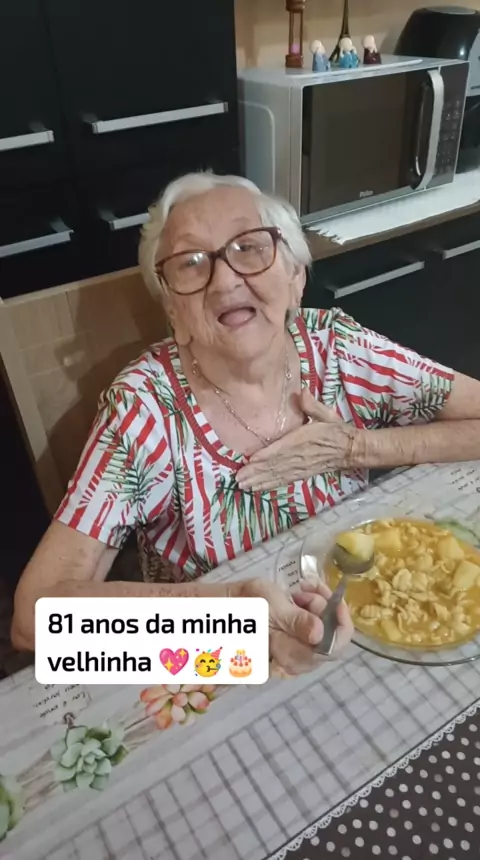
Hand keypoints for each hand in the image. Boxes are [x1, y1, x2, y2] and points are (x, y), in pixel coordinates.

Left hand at [236, 390, 355, 491]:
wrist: (350, 449)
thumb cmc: (335, 429)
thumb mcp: (326, 414)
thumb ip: (312, 405)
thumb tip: (302, 391)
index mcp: (303, 439)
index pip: (282, 448)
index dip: (266, 455)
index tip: (250, 460)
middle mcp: (299, 456)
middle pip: (275, 466)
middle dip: (256, 473)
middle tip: (239, 479)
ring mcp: (300, 468)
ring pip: (277, 475)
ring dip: (260, 481)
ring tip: (244, 485)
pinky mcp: (302, 474)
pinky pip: (284, 481)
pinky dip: (270, 485)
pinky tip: (258, 488)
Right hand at [236, 577, 353, 676]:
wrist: (222, 607)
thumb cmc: (243, 604)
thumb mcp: (268, 605)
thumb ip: (295, 621)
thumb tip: (319, 634)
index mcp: (288, 656)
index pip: (331, 650)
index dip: (341, 624)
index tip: (335, 599)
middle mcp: (294, 664)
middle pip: (330, 640)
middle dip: (325, 610)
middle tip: (306, 590)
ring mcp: (293, 656)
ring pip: (323, 634)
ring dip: (318, 608)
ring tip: (298, 592)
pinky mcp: (291, 646)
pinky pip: (313, 631)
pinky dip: (312, 612)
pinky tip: (298, 598)